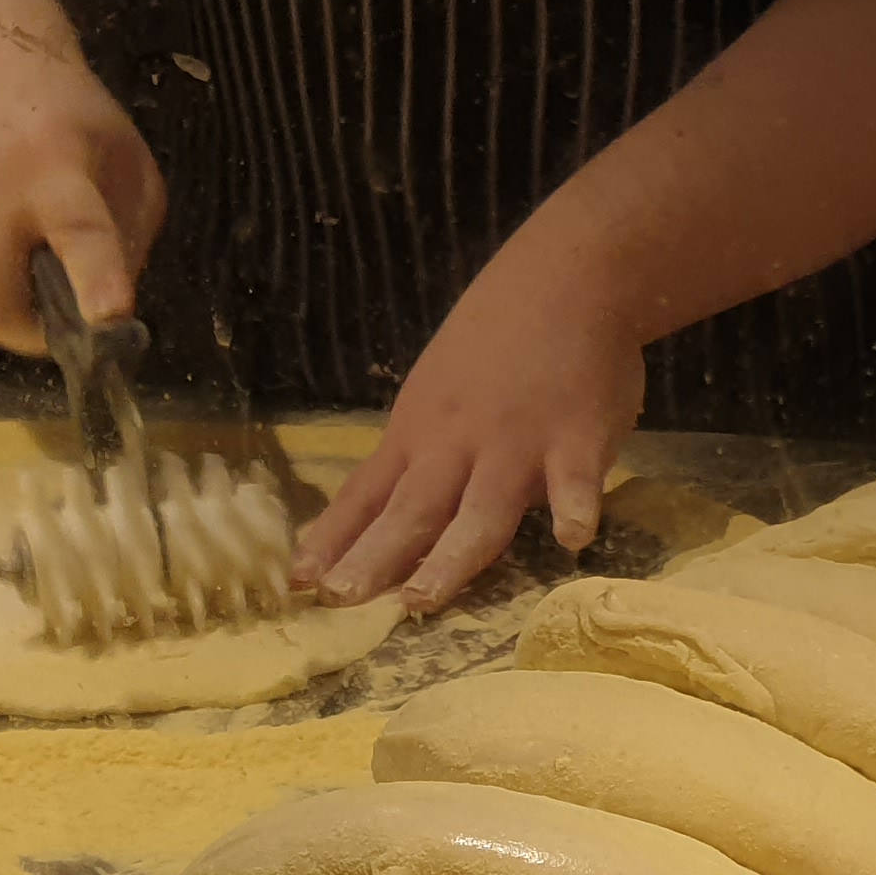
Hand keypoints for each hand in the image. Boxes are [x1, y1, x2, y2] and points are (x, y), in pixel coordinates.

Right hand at [0, 61, 164, 352]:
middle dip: (30, 330)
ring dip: (7, 297)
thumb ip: (129, 242)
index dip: (96, 279)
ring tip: (24, 247)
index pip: (78, 231)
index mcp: (56, 171)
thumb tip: (109, 319)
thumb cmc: (69, 122)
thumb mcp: (129, 168)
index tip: (111, 315)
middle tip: (60, 312)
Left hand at [293, 256, 643, 610]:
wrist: (567, 275)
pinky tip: (571, 537)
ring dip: (450, 555)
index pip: (367, 494)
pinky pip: (574, 479)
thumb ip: (423, 454)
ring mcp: (517, 444)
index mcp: (420, 433)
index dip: (335, 538)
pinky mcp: (576, 439)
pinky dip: (574, 505)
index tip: (300, 582)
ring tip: (424, 598)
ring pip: (479, 510)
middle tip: (341, 599)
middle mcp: (457, 444)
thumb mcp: (438, 391)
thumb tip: (396, 521)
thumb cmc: (499, 335)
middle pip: (411, 510)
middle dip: (374, 557)